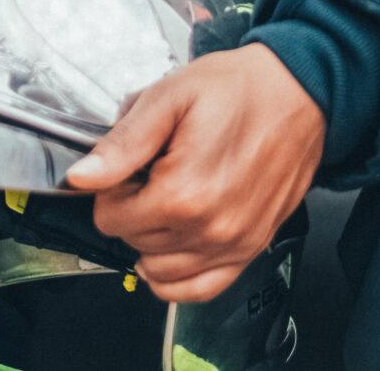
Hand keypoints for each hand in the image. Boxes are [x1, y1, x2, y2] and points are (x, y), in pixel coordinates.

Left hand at [65, 45, 325, 303]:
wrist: (299, 93)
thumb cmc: (237, 90)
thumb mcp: (169, 97)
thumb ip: (122, 143)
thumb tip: (81, 178)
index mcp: (182, 194)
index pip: (110, 219)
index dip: (111, 189)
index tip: (130, 166)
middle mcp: (209, 230)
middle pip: (133, 243)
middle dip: (132, 209)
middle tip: (153, 173)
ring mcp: (233, 246)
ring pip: (160, 272)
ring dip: (152, 240)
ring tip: (170, 199)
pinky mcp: (251, 249)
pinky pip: (199, 290)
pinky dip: (176, 277)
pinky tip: (173, 245)